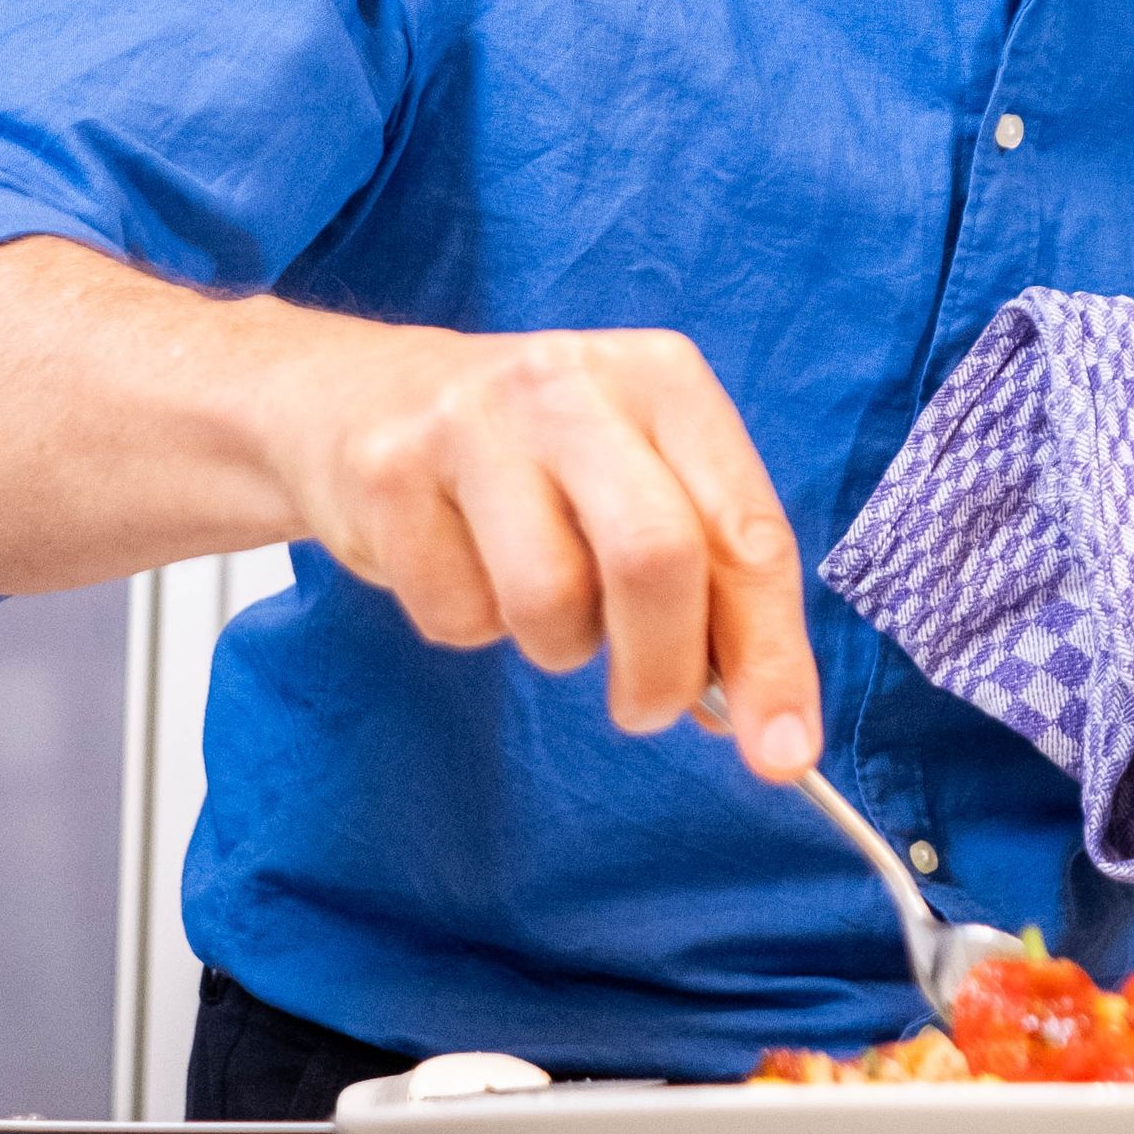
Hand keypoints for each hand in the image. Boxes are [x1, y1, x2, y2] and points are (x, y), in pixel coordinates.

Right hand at [269, 322, 822, 780]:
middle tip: (646, 709)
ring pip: (550, 599)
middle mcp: (573, 383)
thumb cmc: (529, 457)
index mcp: (664, 379)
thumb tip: (766, 719)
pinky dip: (471, 625)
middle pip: (655, 556)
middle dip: (663, 668)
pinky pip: (456, 614)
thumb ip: (707, 578)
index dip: (774, 656)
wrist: (349, 397)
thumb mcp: (635, 478)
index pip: (746, 532)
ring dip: (556, 646)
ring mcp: (472, 421)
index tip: (785, 753)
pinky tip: (461, 566)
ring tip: (539, 599)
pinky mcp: (388, 471)